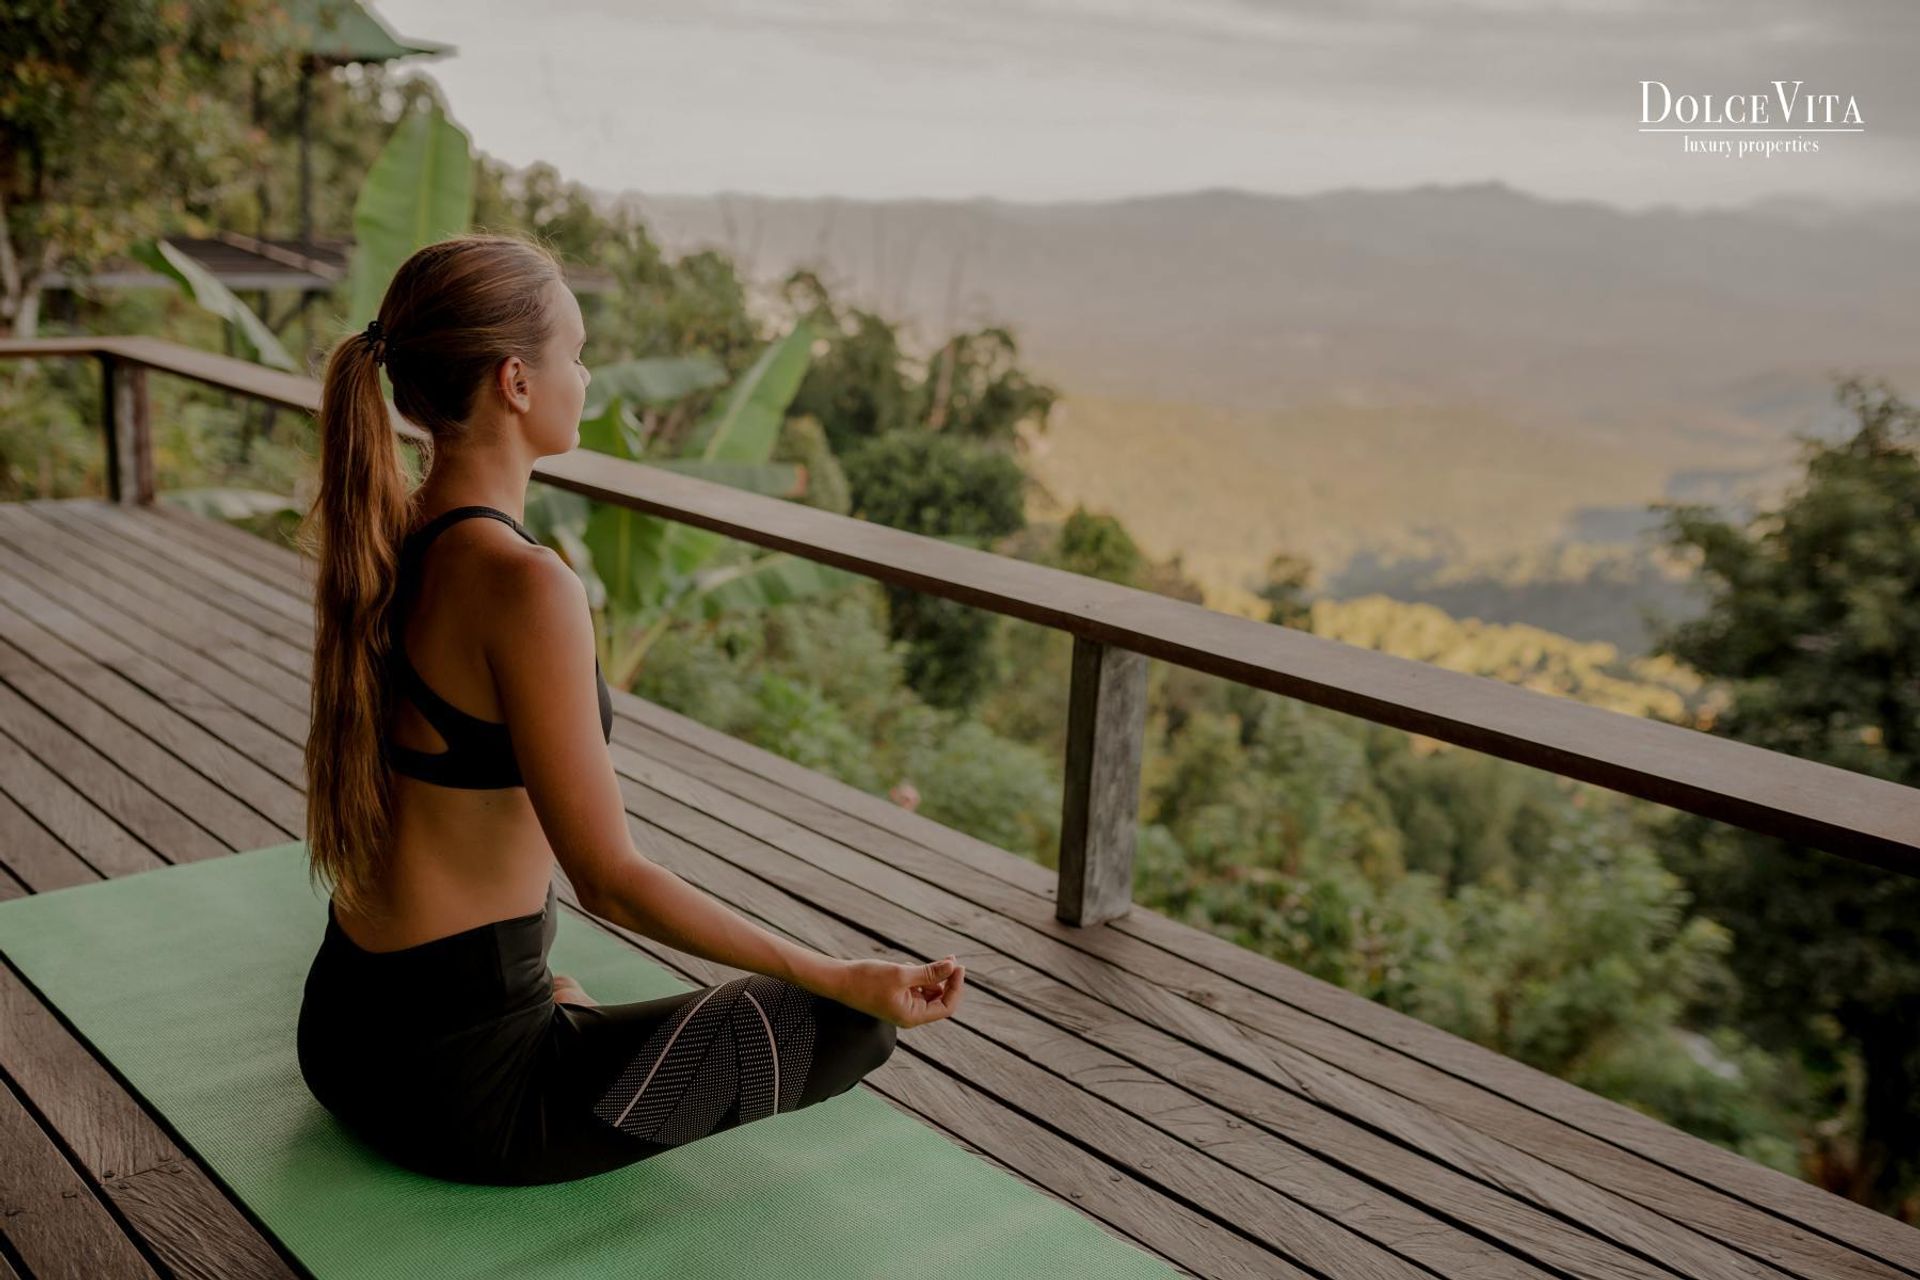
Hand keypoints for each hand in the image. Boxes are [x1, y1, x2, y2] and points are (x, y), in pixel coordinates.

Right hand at [829, 954, 965, 1028]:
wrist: (838, 980)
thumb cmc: (867, 979)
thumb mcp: (902, 973)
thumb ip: (929, 972)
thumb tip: (953, 967)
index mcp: (912, 1016)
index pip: (946, 1006)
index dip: (956, 987)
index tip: (958, 966)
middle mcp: (909, 1015)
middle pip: (939, 999)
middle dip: (946, 979)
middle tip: (951, 958)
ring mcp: (901, 1006)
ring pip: (927, 991)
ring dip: (932, 975)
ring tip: (929, 961)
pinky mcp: (894, 997)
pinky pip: (915, 987)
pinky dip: (918, 975)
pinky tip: (908, 965)